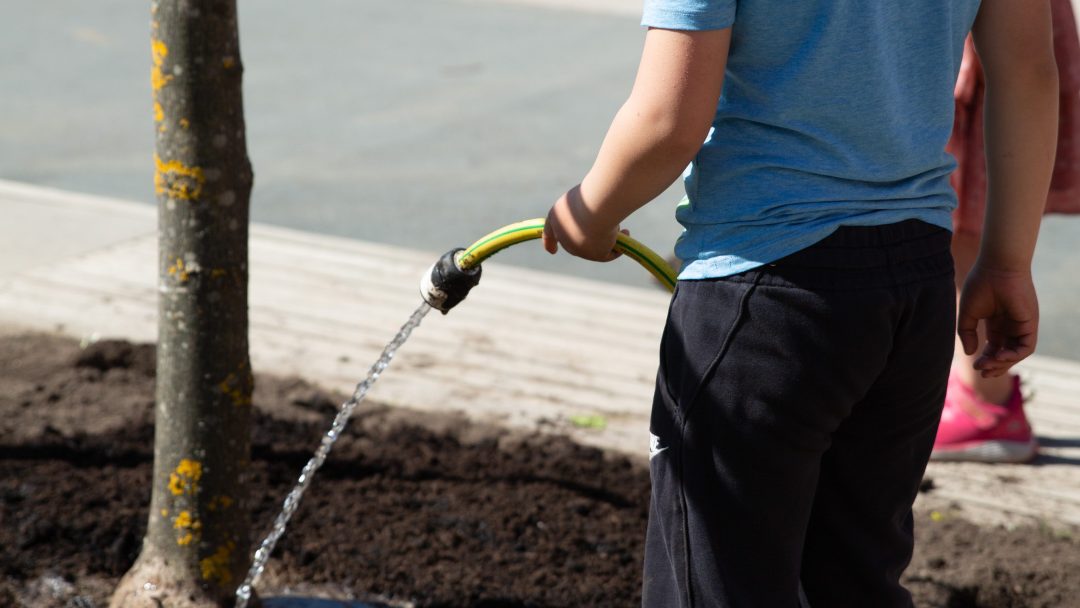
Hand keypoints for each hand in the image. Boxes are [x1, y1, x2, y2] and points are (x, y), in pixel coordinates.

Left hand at [542, 185, 625, 261]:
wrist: (596, 207)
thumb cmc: (591, 195)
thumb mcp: (589, 194)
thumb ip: (591, 206)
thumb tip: (603, 217)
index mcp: (555, 217)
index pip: (550, 233)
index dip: (550, 242)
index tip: (552, 251)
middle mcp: (563, 235)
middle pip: (577, 241)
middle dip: (593, 237)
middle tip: (609, 228)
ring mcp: (577, 247)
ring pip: (594, 246)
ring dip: (608, 241)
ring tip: (622, 229)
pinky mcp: (593, 254)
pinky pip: (607, 253)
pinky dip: (617, 246)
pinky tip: (627, 234)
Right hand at [957, 262, 1038, 376]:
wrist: (997, 268)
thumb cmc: (980, 285)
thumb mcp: (968, 313)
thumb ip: (967, 333)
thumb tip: (970, 353)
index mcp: (997, 322)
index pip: (994, 347)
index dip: (986, 358)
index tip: (976, 364)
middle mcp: (1011, 326)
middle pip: (1006, 353)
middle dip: (995, 365)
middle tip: (982, 372)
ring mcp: (1021, 325)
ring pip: (1016, 353)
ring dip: (1003, 363)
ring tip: (988, 366)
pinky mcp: (1029, 324)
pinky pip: (1025, 347)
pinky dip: (1013, 356)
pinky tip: (999, 357)